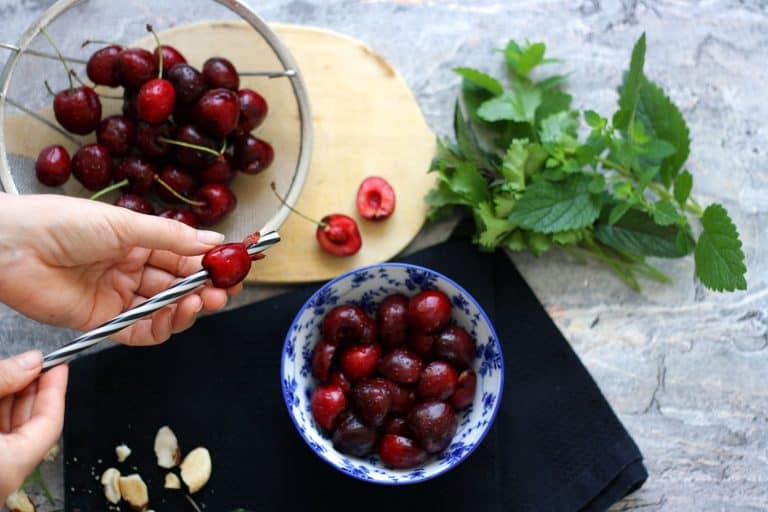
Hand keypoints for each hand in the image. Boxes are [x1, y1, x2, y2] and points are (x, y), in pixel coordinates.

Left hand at [0, 193, 239, 344]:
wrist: (12, 249)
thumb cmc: (62, 224)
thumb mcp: (125, 224)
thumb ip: (172, 237)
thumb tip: (214, 241)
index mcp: (136, 241)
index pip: (183, 256)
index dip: (209, 263)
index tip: (234, 267)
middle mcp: (130, 269)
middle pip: (178, 285)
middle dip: (204, 288)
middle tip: (226, 290)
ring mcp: (118, 296)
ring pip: (164, 309)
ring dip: (188, 308)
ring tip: (204, 301)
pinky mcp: (103, 321)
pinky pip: (140, 331)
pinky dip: (162, 327)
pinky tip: (175, 316)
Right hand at [0, 351, 66, 503]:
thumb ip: (2, 380)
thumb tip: (30, 362)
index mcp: (8, 468)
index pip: (49, 423)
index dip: (55, 389)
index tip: (58, 365)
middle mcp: (1, 480)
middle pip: (29, 427)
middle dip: (30, 390)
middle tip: (29, 364)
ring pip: (8, 432)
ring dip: (9, 400)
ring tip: (9, 373)